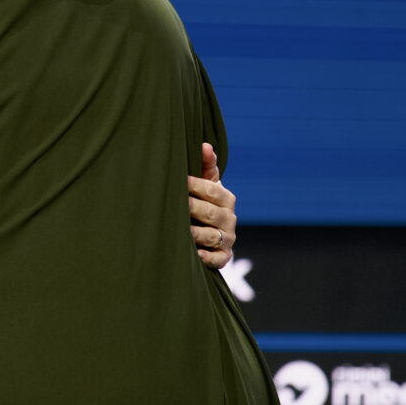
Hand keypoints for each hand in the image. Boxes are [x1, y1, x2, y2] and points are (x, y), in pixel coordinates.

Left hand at [189, 142, 236, 269]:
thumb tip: (205, 145)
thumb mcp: (207, 183)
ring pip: (212, 235)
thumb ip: (206, 166)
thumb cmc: (204, 200)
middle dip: (192, 208)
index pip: (211, 190)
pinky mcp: (224, 256)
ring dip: (196, 233)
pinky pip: (218, 259)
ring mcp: (227, 238)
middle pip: (211, 213)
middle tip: (175, 205)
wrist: (211, 228)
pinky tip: (197, 254)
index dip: (194, 185)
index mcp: (226, 198)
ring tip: (180, 230)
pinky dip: (209, 257)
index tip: (178, 180)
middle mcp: (230, 218)